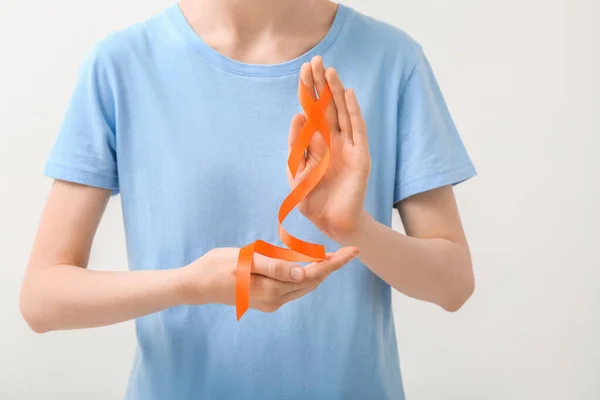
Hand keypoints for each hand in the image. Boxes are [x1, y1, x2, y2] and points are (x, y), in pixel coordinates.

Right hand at [179, 246, 357, 312]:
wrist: (196, 285)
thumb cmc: (218, 266)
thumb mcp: (246, 260)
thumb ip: (275, 266)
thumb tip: (303, 273)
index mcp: (273, 289)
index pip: (313, 275)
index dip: (334, 263)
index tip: (352, 251)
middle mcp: (276, 300)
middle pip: (313, 281)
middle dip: (332, 266)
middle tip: (349, 250)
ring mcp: (271, 302)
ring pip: (304, 286)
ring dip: (320, 271)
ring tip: (334, 255)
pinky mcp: (266, 300)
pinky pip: (293, 288)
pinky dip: (304, 275)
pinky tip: (309, 264)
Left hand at [288, 56, 370, 243]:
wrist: (330, 222)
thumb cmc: (312, 199)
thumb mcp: (297, 171)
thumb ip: (297, 145)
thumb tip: (298, 115)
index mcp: (316, 143)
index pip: (312, 110)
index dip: (309, 91)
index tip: (303, 70)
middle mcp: (333, 140)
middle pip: (327, 106)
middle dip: (321, 84)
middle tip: (315, 60)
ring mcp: (348, 146)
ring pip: (342, 113)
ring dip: (336, 92)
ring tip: (329, 71)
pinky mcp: (360, 155)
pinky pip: (358, 129)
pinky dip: (353, 112)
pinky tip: (348, 94)